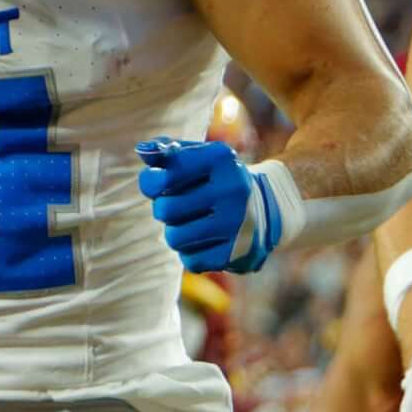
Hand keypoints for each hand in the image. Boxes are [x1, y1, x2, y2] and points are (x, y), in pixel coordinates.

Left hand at [136, 139, 280, 273]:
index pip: (164, 175)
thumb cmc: (219, 179)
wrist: (269, 208)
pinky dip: (192, 251)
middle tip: (181, 205)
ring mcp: (236, 223)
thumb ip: (168, 152)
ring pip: (174, 238)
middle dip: (166, 209)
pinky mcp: (236, 253)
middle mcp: (232, 189)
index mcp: (220, 159)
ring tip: (193, 223)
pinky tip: (207, 239)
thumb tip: (143, 151)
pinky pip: (190, 260)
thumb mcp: (200, 157)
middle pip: (165, 210)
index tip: (162, 182)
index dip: (153, 182)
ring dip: (177, 232)